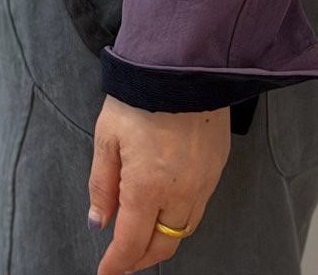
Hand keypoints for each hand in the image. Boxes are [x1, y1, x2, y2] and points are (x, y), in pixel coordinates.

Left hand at [87, 95, 229, 274]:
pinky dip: (181, 217)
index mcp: (147, 187)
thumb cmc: (142, 94)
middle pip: (163, 245)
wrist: (185, 63)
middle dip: (141, 259)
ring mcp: (204, 181)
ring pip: (184, 230)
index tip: (106, 273)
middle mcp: (180, 191)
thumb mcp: (107, 137)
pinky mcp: (218, 166)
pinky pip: (200, 205)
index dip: (116, 264)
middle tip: (123, 260)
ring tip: (144, 237)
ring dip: (163, 240)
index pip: (131, 243)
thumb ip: (102, 185)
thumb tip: (99, 221)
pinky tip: (168, 209)